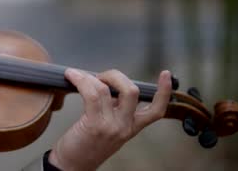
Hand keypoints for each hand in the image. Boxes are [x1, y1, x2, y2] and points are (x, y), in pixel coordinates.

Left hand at [49, 69, 171, 170]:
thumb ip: (115, 108)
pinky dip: (80, 80)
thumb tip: (109, 84)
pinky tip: (72, 76)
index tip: (166, 75)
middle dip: (115, 75)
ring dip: (90, 77)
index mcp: (131, 127)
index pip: (156, 110)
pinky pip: (91, 94)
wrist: (73, 166)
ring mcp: (111, 126)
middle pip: (132, 91)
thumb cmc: (86, 145)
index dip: (164, 92)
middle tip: (99, 77)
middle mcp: (124, 126)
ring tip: (78, 76)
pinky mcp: (94, 125)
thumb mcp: (109, 127)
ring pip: (108, 89)